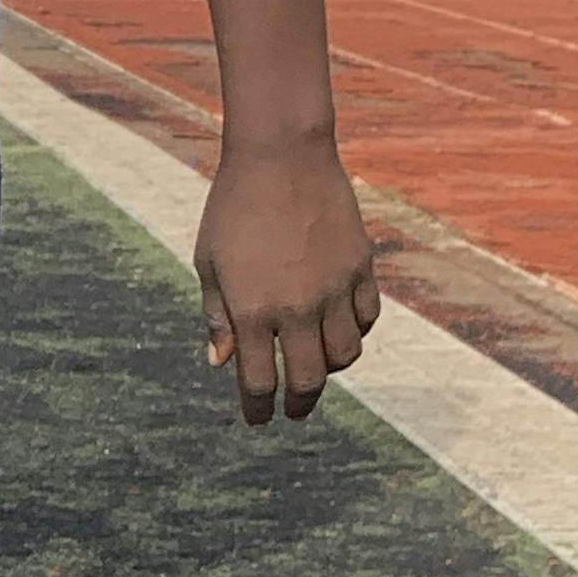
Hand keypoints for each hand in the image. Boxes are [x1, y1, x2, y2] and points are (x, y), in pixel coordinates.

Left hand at [195, 141, 378, 423]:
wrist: (281, 157)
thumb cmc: (232, 208)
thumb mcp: (209, 262)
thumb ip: (217, 316)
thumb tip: (220, 363)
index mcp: (253, 310)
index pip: (259, 382)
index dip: (257, 409)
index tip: (257, 419)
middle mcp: (298, 307)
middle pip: (309, 380)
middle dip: (299, 403)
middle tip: (292, 409)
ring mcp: (335, 288)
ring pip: (346, 355)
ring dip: (329, 368)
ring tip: (315, 366)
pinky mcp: (361, 268)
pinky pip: (367, 318)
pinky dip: (355, 332)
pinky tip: (338, 328)